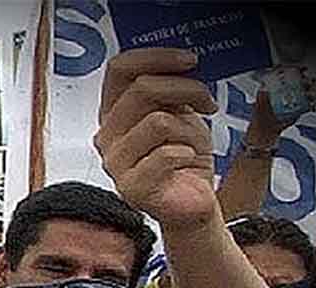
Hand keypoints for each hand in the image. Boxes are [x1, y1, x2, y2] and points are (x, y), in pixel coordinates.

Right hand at [94, 48, 219, 228]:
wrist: (192, 202)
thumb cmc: (184, 158)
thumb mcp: (180, 112)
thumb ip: (170, 88)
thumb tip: (180, 62)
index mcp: (114, 113)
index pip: (120, 69)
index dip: (156, 57)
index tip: (190, 60)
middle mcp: (108, 136)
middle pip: (142, 89)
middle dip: (187, 89)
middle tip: (207, 101)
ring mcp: (116, 163)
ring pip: (158, 121)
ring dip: (189, 129)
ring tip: (194, 144)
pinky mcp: (132, 188)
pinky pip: (166, 155)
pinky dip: (188, 154)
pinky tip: (187, 163)